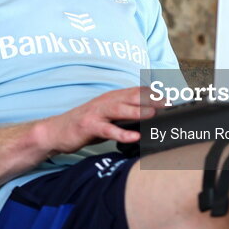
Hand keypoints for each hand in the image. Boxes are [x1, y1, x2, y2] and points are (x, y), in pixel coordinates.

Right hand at [39, 87, 158, 154]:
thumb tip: (149, 118)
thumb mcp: (108, 117)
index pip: (137, 91)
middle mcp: (105, 101)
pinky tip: (134, 137)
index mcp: (112, 97)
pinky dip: (122, 133)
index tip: (172, 98)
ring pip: (120, 109)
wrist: (56, 132)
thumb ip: (126, 116)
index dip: (155, 93)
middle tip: (169, 104)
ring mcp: (96, 113)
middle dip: (151, 99)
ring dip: (138, 110)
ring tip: (154, 113)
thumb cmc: (85, 125)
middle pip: (132, 96)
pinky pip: (107, 129)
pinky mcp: (88, 126)